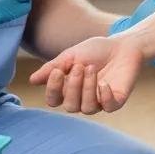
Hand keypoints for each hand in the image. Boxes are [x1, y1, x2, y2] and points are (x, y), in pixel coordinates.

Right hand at [29, 36, 143, 113]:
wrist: (122, 45)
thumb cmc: (95, 51)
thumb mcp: (71, 56)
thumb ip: (53, 67)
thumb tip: (32, 80)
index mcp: (68, 89)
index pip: (54, 99)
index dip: (53, 89)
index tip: (58, 71)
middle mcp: (82, 99)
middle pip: (70, 106)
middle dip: (73, 87)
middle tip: (80, 67)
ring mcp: (99, 102)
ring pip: (87, 108)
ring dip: (88, 88)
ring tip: (92, 68)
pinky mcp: (116, 100)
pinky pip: (109, 107)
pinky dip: (105, 96)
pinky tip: (104, 83)